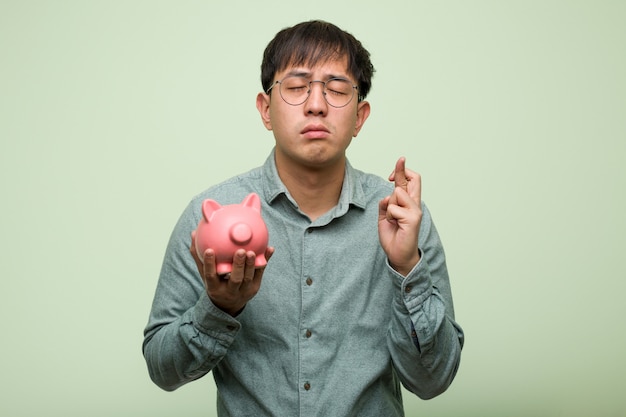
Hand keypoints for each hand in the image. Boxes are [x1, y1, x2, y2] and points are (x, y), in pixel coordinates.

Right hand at [190, 231, 274, 315]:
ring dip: (251, 264)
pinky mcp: (255, 287)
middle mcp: (229, 291)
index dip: (209, 264)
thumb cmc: (215, 283)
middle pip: (235, 279)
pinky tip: (269, 249)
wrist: (228, 305)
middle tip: (240, 251)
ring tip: (252, 251)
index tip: (210, 250)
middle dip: (238, 265)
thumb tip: (193, 233)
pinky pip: (260, 273)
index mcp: (214, 288)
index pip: (210, 276)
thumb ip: (199, 256)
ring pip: (248, 278)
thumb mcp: (204, 274)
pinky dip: (265, 261)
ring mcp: (244, 291)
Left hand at [378, 157, 421, 275]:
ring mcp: (415, 210)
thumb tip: (387, 196)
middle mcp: (415, 204)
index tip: (400, 161)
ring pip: (396, 194)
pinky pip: (393, 208)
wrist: (398, 255)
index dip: (403, 170)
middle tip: (394, 168)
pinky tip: (395, 225)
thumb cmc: (393, 236)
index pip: (409, 181)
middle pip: (413, 179)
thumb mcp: (384, 216)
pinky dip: (388, 216)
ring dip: (388, 206)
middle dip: (401, 170)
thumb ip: (385, 205)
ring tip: (392, 220)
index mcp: (408, 203)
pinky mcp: (413, 218)